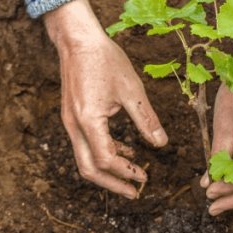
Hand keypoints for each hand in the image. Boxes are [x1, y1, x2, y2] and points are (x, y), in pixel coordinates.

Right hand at [44, 0, 167, 198]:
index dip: (126, 172)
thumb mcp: (132, 90)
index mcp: (89, 120)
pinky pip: (85, 144)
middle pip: (88, 169)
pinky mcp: (72, 117)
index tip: (145, 178)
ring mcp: (70, 122)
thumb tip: (162, 144)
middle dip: (112, 184)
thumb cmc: (105, 60)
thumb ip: (146, 120)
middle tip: (134, 193)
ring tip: (132, 175)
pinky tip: (124, 151)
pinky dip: (103, 153)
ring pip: (84, 159)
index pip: (106, 159)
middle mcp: (74, 126)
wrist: (78, 40)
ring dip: (107, 172)